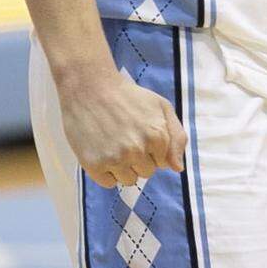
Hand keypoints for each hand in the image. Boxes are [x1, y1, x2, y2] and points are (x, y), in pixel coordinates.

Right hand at [59, 67, 187, 187]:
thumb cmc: (127, 95)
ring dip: (122, 166)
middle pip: (145, 172)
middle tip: (124, 135)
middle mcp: (137, 150)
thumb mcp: (160, 106)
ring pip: (128, 180)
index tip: (138, 132)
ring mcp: (115, 158)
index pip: (162, 163)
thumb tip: (178, 168)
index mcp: (157, 136)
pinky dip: (105, 170)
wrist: (88, 85)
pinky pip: (108, 182)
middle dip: (137, 158)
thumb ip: (176, 136)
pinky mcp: (94, 165)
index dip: (150, 149)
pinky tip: (101, 149)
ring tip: (112, 142)